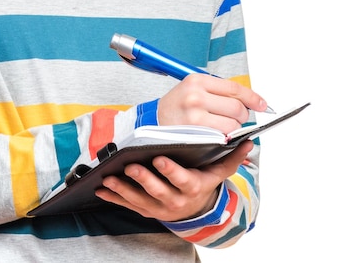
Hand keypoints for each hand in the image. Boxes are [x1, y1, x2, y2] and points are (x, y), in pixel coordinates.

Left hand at [95, 140, 252, 221]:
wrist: (197, 210)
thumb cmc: (203, 181)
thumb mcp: (219, 171)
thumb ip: (232, 156)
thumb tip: (249, 141)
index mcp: (192, 186)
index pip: (182, 179)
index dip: (170, 171)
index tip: (159, 159)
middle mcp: (176, 199)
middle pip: (158, 190)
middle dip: (143, 179)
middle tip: (130, 166)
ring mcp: (159, 207)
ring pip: (139, 199)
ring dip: (123, 189)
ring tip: (109, 177)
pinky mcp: (145, 209)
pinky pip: (128, 205)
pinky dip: (114, 197)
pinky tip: (102, 188)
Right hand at [158, 73, 268, 134]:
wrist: (154, 119)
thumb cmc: (177, 104)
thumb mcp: (194, 88)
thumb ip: (219, 91)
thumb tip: (251, 100)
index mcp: (197, 80)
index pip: (234, 88)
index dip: (252, 98)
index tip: (262, 104)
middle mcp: (195, 96)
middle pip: (237, 108)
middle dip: (242, 116)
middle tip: (235, 118)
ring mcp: (194, 116)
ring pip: (232, 125)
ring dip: (233, 129)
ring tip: (222, 126)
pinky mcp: (195, 134)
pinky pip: (223, 138)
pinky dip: (225, 138)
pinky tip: (218, 135)